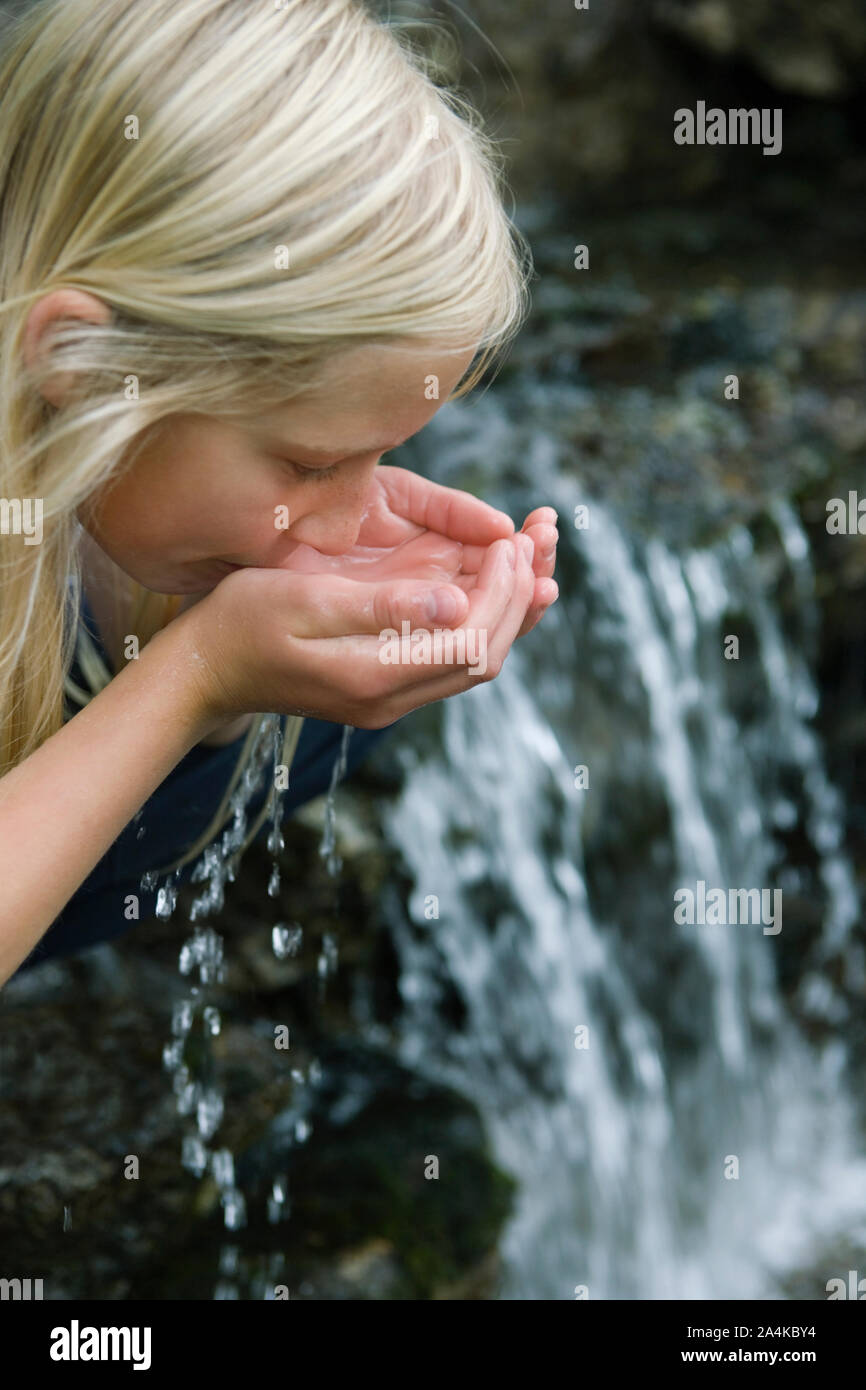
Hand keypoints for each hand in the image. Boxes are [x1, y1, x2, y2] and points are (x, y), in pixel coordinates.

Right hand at [174, 532, 538, 730]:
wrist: (201, 672)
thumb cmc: (239, 624)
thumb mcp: (304, 600)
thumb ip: (382, 605)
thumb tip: (456, 601)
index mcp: (374, 677)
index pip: (471, 641)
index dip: (502, 591)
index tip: (512, 539)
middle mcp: (390, 700)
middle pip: (486, 657)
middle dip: (519, 597)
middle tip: (541, 538)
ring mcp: (388, 700)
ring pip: (474, 662)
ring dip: (509, 611)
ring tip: (536, 558)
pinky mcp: (382, 687)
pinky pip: (450, 660)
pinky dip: (482, 621)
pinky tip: (493, 588)